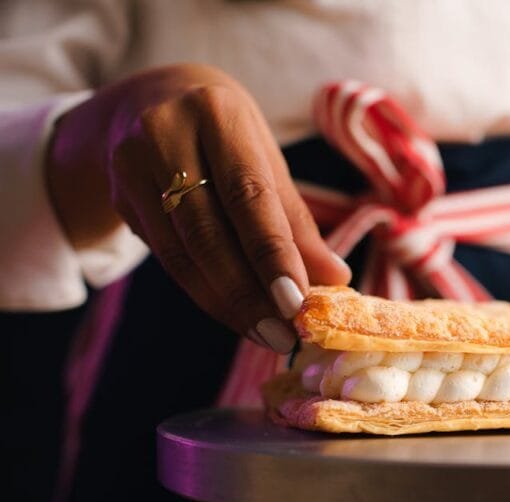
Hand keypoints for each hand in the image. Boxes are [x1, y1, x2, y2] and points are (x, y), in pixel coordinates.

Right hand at [47, 63, 350, 351]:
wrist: (148, 100)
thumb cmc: (226, 137)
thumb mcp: (265, 161)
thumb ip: (295, 220)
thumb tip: (335, 279)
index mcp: (217, 114)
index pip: (248, 195)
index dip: (272, 254)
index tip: (298, 303)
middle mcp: (166, 134)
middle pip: (209, 232)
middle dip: (249, 293)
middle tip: (284, 336)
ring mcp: (132, 165)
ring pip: (182, 253)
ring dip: (227, 303)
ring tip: (267, 335)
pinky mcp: (118, 196)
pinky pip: (167, 258)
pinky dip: (205, 292)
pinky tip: (235, 314)